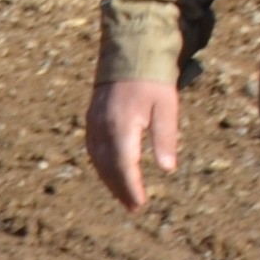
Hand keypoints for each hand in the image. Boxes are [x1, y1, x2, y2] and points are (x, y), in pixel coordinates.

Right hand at [85, 81, 180, 212]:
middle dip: (120, 189)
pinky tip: (110, 172)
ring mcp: (94, 122)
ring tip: (123, 195)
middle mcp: (103, 126)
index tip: (140, 204)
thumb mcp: (166, 107)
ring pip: (98, 159)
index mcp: (122, 125)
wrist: (129, 52)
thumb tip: (167, 169)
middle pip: (109, 167)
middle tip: (133, 207)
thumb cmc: (152, 80)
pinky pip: (93, 148)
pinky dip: (101, 165)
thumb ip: (165, 137)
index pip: (125, 165)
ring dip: (109, 180)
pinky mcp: (91, 117)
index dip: (132, 187)